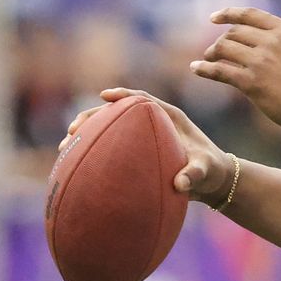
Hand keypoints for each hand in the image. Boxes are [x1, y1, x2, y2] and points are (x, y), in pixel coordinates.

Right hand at [64, 88, 232, 205]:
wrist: (213, 181)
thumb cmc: (212, 171)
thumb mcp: (207, 170)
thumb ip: (196, 173)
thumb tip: (180, 184)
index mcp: (169, 117)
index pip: (142, 100)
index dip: (123, 95)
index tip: (105, 96)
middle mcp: (152, 124)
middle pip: (116, 113)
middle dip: (92, 117)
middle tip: (74, 128)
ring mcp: (142, 138)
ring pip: (109, 130)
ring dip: (87, 134)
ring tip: (66, 145)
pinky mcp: (137, 153)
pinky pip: (112, 149)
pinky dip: (94, 153)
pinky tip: (75, 165)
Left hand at [189, 7, 280, 133]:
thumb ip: (278, 41)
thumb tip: (250, 42)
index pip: (249, 14)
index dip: (228, 14)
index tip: (214, 17)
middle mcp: (272, 40)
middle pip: (234, 32)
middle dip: (221, 41)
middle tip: (214, 52)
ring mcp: (261, 60)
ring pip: (224, 48)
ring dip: (211, 54)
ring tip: (208, 60)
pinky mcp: (251, 81)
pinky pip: (219, 70)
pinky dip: (204, 69)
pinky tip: (196, 69)